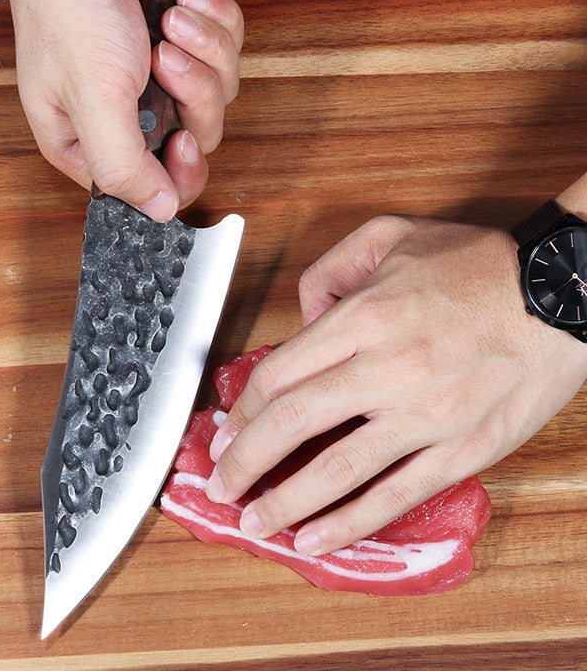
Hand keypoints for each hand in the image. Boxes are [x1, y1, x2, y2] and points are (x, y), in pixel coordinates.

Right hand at [0, 0, 243, 219]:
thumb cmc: (67, 7)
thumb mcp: (92, 100)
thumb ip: (123, 166)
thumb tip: (158, 210)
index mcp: (89, 144)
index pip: (150, 188)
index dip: (178, 171)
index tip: (181, 140)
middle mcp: (126, 116)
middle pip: (196, 138)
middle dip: (192, 92)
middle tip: (165, 58)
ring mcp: (159, 78)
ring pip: (218, 93)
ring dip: (204, 50)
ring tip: (170, 18)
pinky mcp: (186, 43)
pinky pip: (227, 50)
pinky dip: (216, 22)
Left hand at [206, 214, 586, 554]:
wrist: (562, 293)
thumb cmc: (476, 263)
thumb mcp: (391, 235)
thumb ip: (329, 269)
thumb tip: (301, 320)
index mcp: (365, 316)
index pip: (280, 373)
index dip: (243, 409)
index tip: (226, 430)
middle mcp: (388, 368)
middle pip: (293, 423)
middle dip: (245, 461)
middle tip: (220, 484)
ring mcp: (426, 416)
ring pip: (337, 470)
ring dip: (285, 502)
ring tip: (255, 522)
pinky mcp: (462, 449)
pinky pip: (395, 495)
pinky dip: (350, 523)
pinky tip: (316, 539)